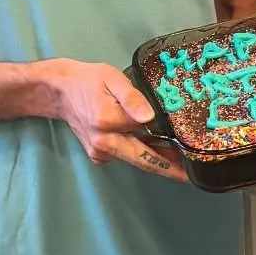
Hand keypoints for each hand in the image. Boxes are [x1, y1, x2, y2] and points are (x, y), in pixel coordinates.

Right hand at [44, 61, 188, 181]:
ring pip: (137, 159)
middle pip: (144, 159)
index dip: (171, 137)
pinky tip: (159, 148)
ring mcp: (100, 153)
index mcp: (108, 121)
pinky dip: (143, 153)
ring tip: (185, 161)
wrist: (61, 92)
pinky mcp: (99, 156)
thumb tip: (150, 118)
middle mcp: (104, 143)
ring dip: (160, 160)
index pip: (148, 131)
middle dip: (171, 169)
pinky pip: (127, 156)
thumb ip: (132, 97)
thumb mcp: (112, 78)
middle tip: (194, 176)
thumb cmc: (88, 80)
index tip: (192, 146)